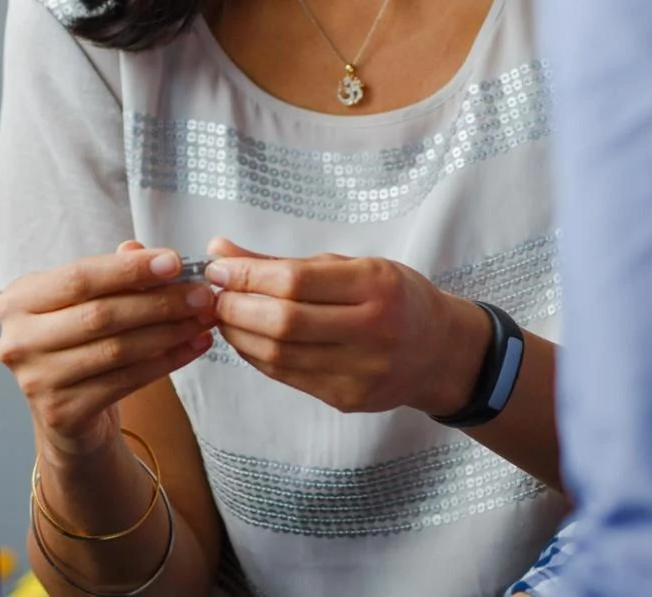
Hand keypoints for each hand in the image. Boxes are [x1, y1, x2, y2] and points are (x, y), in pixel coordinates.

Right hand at [0, 241, 218, 458]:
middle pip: (100, 314)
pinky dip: (166, 362)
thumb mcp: (84, 302)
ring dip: (169, 332)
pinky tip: (192, 347)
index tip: (174, 262)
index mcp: (18, 300)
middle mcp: (19, 340)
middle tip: (200, 294)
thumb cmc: (76, 343)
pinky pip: (126, 380)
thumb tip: (140, 250)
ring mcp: (37, 380)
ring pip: (117, 349)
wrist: (66, 414)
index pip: (80, 278)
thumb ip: (110, 274)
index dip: (129, 270)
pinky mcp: (62, 412)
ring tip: (203, 319)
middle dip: (159, 302)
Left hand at [204, 238, 488, 416]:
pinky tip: (247, 339)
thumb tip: (219, 252)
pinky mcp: (349, 399)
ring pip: (279, 355)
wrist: (439, 350)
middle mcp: (373, 330)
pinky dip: (256, 356)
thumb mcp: (350, 265)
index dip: (246, 275)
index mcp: (376, 286)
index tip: (217, 266)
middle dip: (235, 306)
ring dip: (239, 334)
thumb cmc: (392, 297)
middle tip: (212, 293)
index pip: (294, 281)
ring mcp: (362, 371)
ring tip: (224, 315)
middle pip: (283, 322)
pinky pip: (287, 377)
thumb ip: (282, 262)